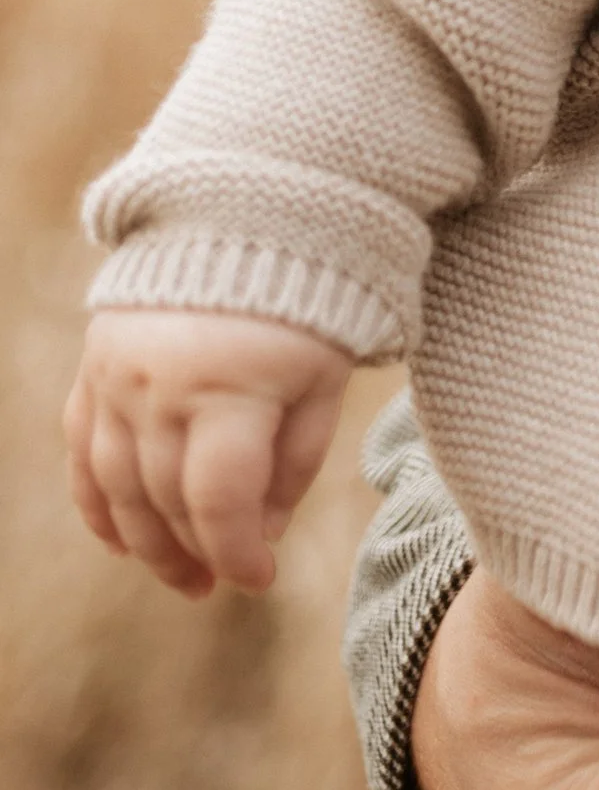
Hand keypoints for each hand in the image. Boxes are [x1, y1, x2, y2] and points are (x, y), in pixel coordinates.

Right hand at [68, 307, 350, 596]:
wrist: (246, 207)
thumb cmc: (308, 295)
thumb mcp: (324, 374)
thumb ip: (295, 459)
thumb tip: (264, 534)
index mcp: (229, 386)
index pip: (218, 500)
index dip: (238, 552)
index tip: (262, 580)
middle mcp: (160, 385)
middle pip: (164, 500)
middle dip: (194, 552)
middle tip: (219, 582)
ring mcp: (117, 376)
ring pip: (115, 486)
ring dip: (144, 542)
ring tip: (183, 574)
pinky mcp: (94, 364)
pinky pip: (82, 449)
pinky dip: (97, 501)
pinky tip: (120, 540)